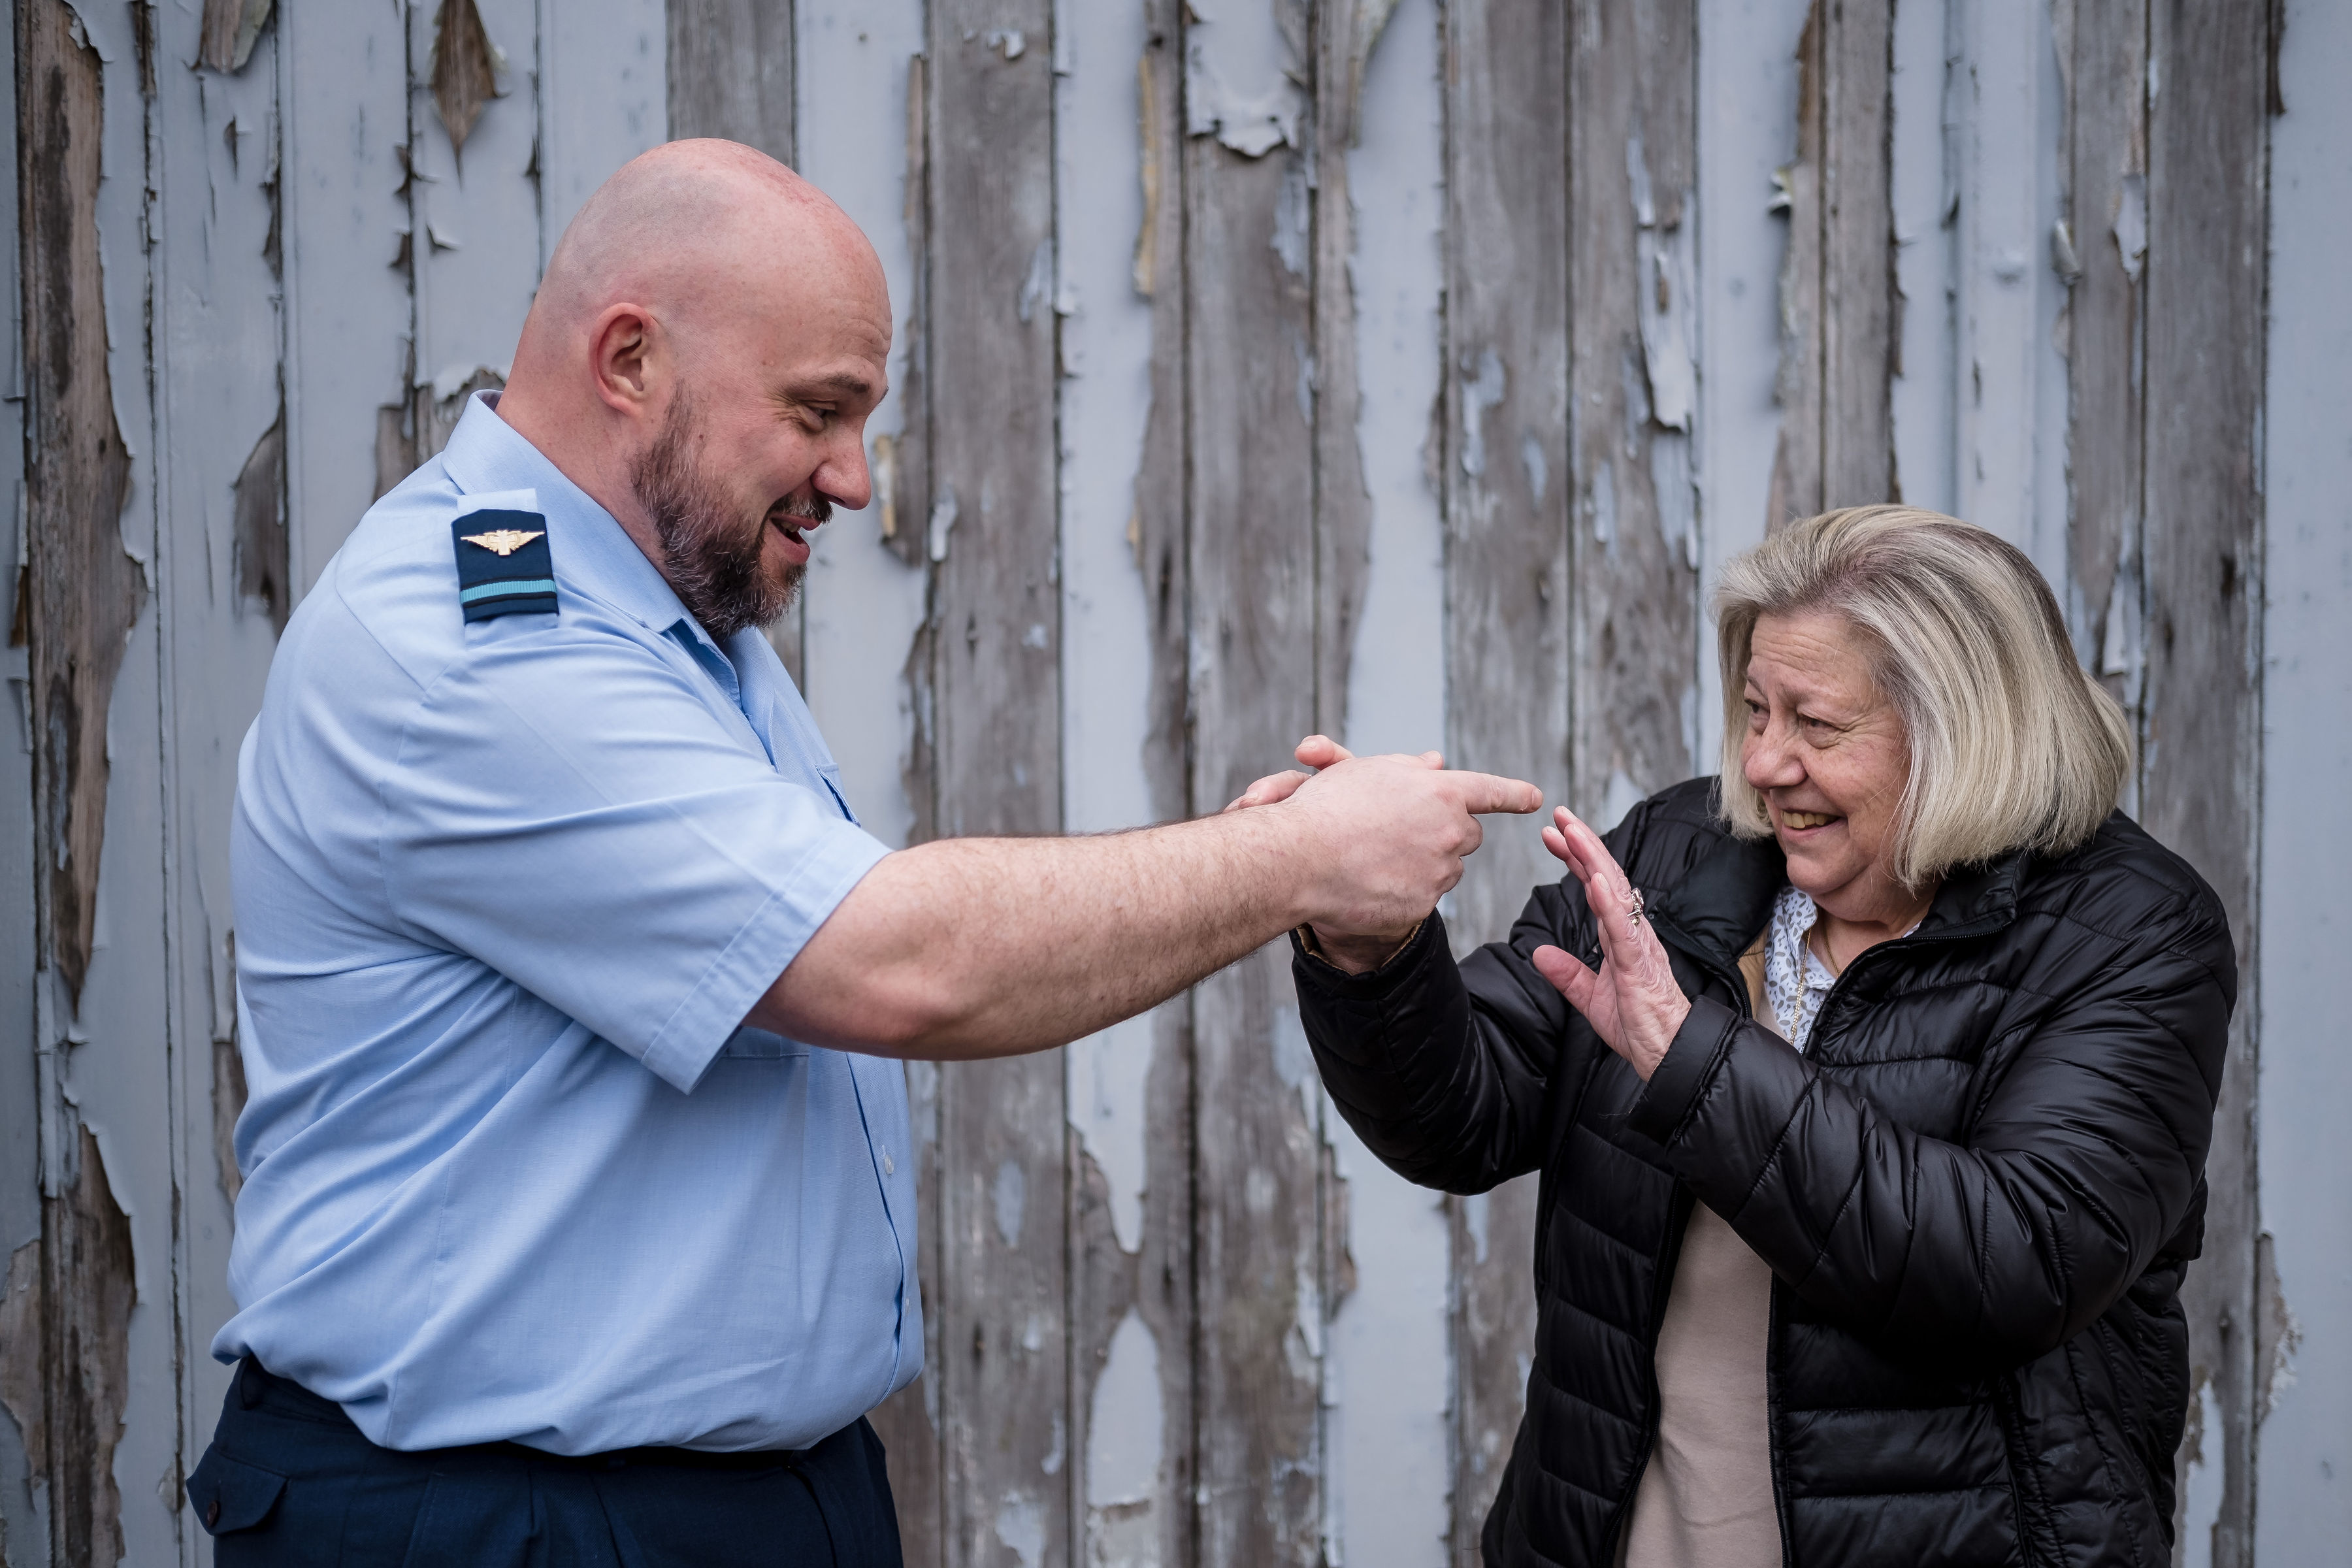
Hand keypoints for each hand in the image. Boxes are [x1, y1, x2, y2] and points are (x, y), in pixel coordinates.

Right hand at [1233, 736, 1540, 971]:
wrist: (1299, 859)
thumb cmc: (1328, 807)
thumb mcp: (1369, 770)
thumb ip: (1410, 768)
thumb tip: (1438, 762)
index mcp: (1444, 792)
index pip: (1493, 791)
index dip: (1514, 793)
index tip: (1535, 797)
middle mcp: (1451, 833)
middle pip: (1468, 834)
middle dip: (1448, 831)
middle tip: (1408, 829)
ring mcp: (1439, 874)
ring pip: (1446, 869)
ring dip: (1424, 862)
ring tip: (1376, 855)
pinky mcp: (1422, 908)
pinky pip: (1423, 898)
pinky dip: (1403, 891)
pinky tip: (1370, 882)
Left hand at [1529, 806, 1689, 1079]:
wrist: (1665, 1054)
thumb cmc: (1639, 1026)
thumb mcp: (1590, 998)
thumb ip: (1567, 974)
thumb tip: (1539, 954)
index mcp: (1619, 936)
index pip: (1595, 887)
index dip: (1575, 859)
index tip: (1552, 836)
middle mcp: (1631, 931)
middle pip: (1606, 876)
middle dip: (1582, 843)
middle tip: (1559, 815)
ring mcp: (1637, 943)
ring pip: (1615, 891)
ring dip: (1593, 859)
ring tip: (1572, 832)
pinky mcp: (1639, 963)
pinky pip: (1623, 927)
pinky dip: (1608, 901)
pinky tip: (1594, 879)